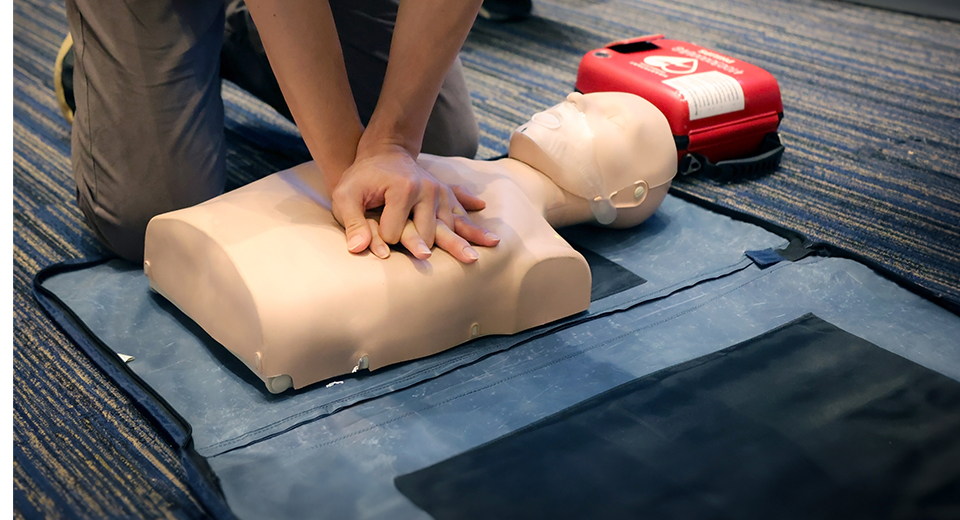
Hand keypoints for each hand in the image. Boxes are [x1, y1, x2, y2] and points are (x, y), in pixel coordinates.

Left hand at [330, 145, 499, 261]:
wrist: (382, 155)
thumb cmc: (360, 179)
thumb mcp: (345, 196)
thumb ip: (351, 222)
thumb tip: (356, 249)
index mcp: (403, 189)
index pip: (393, 234)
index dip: (380, 239)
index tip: (373, 234)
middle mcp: (427, 190)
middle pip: (427, 235)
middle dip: (418, 248)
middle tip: (427, 259)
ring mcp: (439, 192)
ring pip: (450, 227)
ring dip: (462, 244)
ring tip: (474, 260)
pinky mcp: (446, 195)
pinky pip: (461, 213)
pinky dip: (473, 228)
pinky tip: (490, 239)